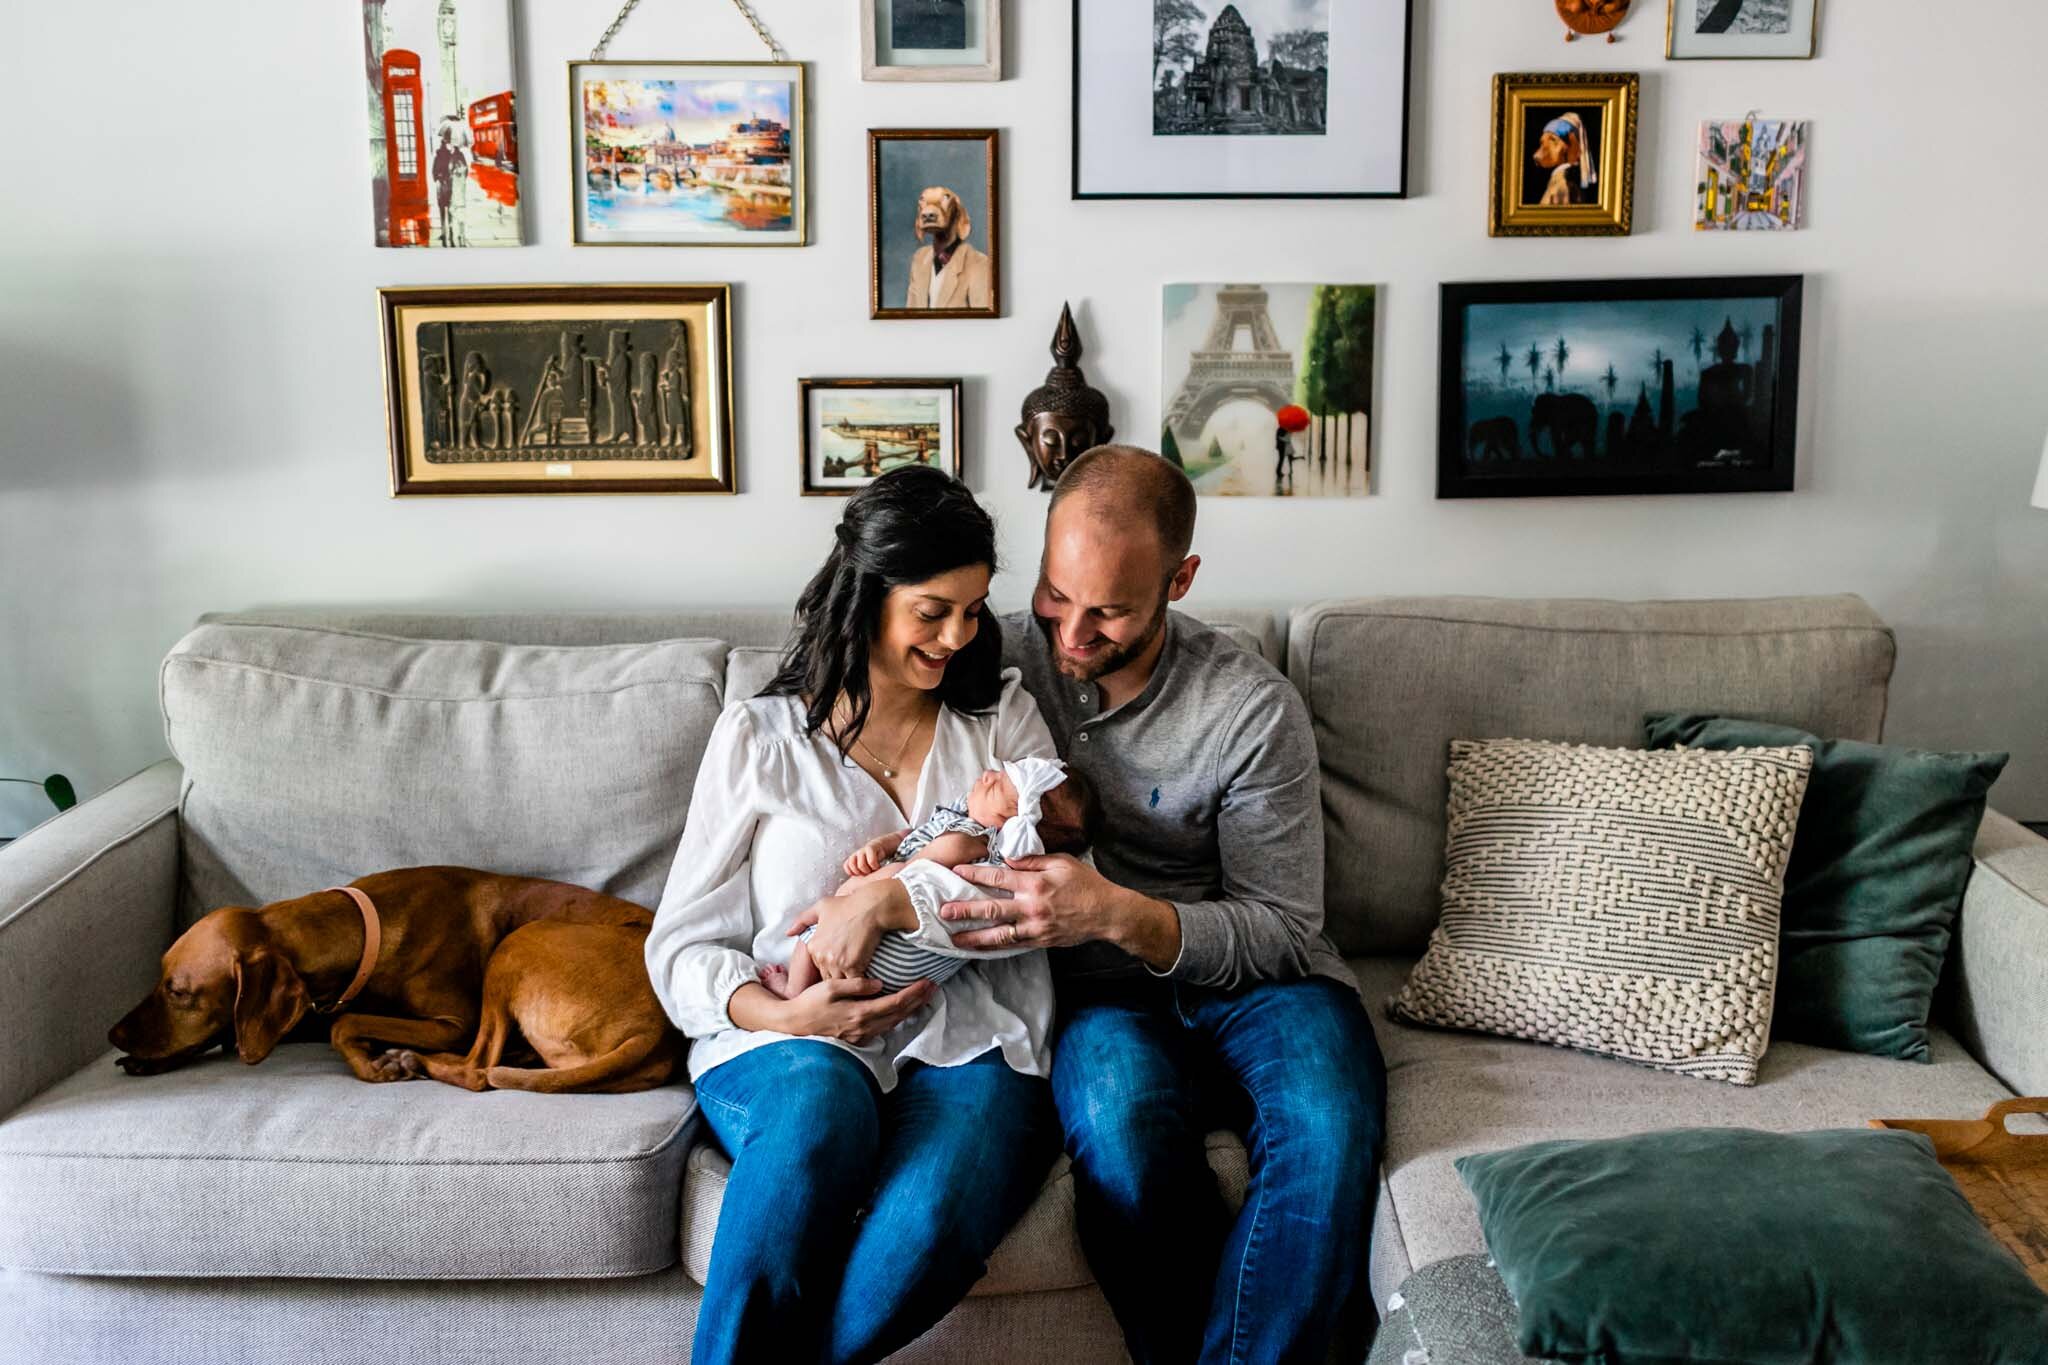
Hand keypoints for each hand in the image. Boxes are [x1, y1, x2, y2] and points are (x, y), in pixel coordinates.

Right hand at [772, 976, 935, 1044]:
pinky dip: (896, 1018)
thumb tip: (879, 983)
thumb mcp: (829, 987)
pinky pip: (883, 1028)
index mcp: (859, 1013)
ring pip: (893, 1023)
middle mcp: (864, 1028)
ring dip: (910, 1010)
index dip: (914, 993)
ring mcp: (861, 1036)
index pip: (895, 1003)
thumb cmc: (810, 1003)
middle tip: (933, 987)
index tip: (928, 982)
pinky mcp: (857, 1039)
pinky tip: (901, 1010)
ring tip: (923, 997)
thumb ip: (855, 985)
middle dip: (918, 1000)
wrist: (794, 1024)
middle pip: (899, 1014)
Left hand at [793, 879, 915, 979]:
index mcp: (813, 946)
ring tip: (857, 985)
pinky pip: (853, 983)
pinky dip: (859, 984)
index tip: (840, 966)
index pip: (818, 967)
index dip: (830, 967)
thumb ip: (802, 920)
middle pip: (827, 977)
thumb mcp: (821, 907)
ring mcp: (836, 962)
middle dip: (837, 977)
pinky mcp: (853, 966)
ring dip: (847, 983)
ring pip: (839, 982)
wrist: (869, 908)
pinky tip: (866, 982)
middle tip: (848, 978)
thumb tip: (788, 932)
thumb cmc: (847, 905)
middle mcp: (821, 956)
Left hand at [843, 831, 905, 877]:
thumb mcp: (866, 866)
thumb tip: (858, 885)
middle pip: (852, 866)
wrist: (883, 846)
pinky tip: (878, 866)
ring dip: (868, 870)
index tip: (861, 874)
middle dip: (861, 872)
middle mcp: (857, 853)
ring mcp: (863, 850)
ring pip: (861, 865)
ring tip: (873, 870)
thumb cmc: (874, 859)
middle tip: (868, 872)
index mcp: (853, 857)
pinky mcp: (871, 848)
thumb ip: (860, 872)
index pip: (846, 865)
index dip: (852, 872)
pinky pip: (871, 861)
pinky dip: (874, 866)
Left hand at [942, 855, 1183, 968]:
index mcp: (1035, 884)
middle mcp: (1031, 907)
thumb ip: (1033, 860)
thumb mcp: (1061, 862)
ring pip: (998, 934)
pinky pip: (1013, 945)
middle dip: (964, 911)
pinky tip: (980, 949)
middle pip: (991, 909)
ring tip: (954, 939)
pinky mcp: (1040, 941)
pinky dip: (994, 948)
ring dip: (974, 937)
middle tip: (943, 911)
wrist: (1107, 912)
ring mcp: (1035, 927)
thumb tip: (1008, 858)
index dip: (975, 874)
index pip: (998, 878)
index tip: (956, 872)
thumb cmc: (1085, 884)